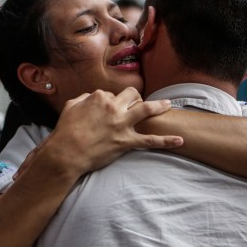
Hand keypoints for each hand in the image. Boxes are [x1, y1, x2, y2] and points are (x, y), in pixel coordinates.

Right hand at [32, 87, 182, 176]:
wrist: (67, 153)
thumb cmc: (66, 131)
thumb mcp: (70, 106)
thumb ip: (83, 98)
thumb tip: (91, 97)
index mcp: (99, 97)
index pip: (110, 94)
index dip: (109, 101)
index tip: (105, 110)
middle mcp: (114, 107)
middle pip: (132, 95)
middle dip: (135, 97)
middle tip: (137, 103)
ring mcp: (122, 124)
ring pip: (147, 110)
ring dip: (159, 106)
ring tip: (168, 104)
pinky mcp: (126, 142)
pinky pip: (150, 141)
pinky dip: (166, 141)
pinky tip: (180, 140)